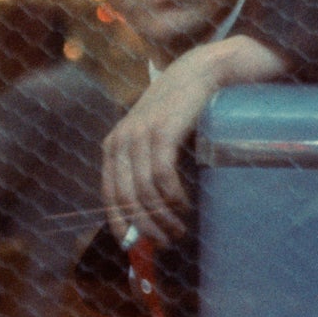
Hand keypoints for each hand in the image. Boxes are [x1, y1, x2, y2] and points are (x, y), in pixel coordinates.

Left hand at [100, 36, 285, 249]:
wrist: (208, 68)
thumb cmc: (187, 109)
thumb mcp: (159, 137)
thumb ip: (149, 167)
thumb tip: (153, 216)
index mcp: (114, 145)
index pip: (109, 195)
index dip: (122, 225)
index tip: (138, 247)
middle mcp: (120, 140)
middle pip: (126, 198)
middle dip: (147, 227)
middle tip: (169, 242)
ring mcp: (139, 133)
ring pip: (143, 192)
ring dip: (163, 217)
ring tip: (180, 229)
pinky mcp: (161, 130)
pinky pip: (160, 176)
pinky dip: (172, 197)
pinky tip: (185, 205)